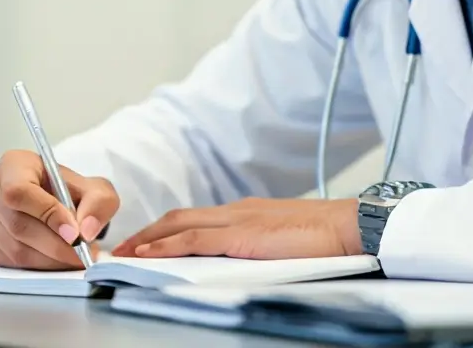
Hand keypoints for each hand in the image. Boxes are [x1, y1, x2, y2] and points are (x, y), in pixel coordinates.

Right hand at [0, 149, 119, 269]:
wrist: (61, 205)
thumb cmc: (71, 192)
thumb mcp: (96, 190)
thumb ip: (98, 204)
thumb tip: (85, 230)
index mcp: (13, 164)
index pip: (18, 190)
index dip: (46, 213)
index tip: (74, 232)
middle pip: (18, 225)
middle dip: (56, 245)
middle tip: (84, 253)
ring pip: (16, 249)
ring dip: (52, 260)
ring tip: (77, 257)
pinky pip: (12, 264)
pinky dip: (41, 268)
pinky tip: (59, 260)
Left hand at [111, 197, 361, 259]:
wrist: (351, 226)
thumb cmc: (325, 237)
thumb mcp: (281, 240)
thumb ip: (256, 245)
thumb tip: (240, 261)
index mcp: (244, 212)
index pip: (193, 218)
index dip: (164, 230)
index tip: (142, 242)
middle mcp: (235, 211)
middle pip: (178, 218)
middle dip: (147, 233)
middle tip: (122, 248)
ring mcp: (237, 220)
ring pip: (179, 226)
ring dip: (148, 239)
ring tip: (124, 253)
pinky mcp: (242, 235)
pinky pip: (195, 240)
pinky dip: (167, 246)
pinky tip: (149, 254)